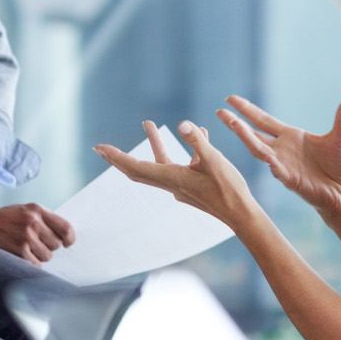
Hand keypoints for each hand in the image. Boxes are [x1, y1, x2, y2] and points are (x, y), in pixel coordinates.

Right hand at [0, 203, 73, 263]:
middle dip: (48, 246)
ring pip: (47, 256)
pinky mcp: (20, 251)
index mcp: (37, 210)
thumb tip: (64, 236)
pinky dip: (30, 262)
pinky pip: (36, 264)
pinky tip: (21, 254)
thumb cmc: (5, 219)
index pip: (65, 228)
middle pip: (56, 244)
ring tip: (25, 247)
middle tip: (36, 243)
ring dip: (39, 255)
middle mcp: (34, 222)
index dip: (69, 239)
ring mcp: (27, 238)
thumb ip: (44, 219)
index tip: (67, 243)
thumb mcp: (25, 210)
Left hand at [95, 119, 254, 231]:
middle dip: (119, 158)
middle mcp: (171, 184)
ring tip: (147, 123)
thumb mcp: (214, 160)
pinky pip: (179, 165)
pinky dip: (180, 149)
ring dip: (152, 144)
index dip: (116, 157)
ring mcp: (181, 186)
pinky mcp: (192, 186)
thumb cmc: (229, 189)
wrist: (242, 216)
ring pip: (158, 163)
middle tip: (101, 149)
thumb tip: (182, 124)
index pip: (135, 167)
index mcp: (171, 178)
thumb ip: (197, 141)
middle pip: (136, 170)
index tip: (98, 148)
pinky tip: (199, 133)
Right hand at [217, 92, 340, 218]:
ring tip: (234, 125)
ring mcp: (282, 164)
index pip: (263, 120)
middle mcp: (280, 149)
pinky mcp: (290, 179)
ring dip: (247, 138)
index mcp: (289, 136)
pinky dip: (272, 164)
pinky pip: (277, 170)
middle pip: (254, 133)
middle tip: (220, 111)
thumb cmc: (336, 166)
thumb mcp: (339, 138)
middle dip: (236, 122)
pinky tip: (266, 157)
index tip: (231, 99)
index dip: (247, 110)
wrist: (340, 192)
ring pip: (259, 149)